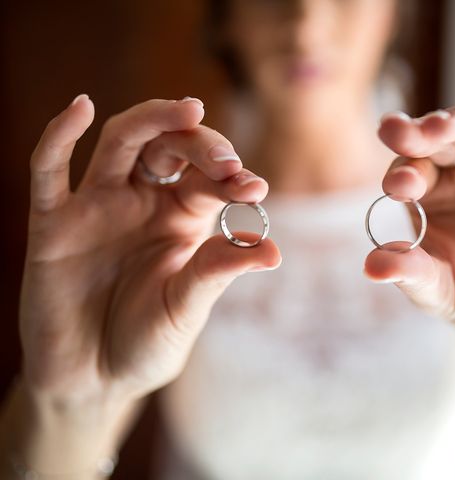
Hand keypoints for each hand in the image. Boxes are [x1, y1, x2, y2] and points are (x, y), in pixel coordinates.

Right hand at [20, 95, 280, 405]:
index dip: (232, 178)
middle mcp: (143, 202)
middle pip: (169, 146)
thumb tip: (272, 252)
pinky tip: (80, 107)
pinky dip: (59, 136)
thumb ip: (217, 273)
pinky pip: (49, 170)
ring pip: (121, 142)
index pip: (209, 180)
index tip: (255, 188)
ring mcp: (98, 207)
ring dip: (152, 120)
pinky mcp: (53, 223)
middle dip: (201, 144)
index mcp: (182, 219)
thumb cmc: (146, 342)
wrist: (93, 380)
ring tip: (188, 109)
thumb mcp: (186, 309)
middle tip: (228, 162)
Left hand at [365, 84, 454, 346]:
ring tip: (436, 125)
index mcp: (429, 201)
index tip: (397, 187)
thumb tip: (371, 267)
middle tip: (396, 132)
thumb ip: (411, 275)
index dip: (401, 174)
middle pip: (435, 144)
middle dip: (417, 135)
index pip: (408, 172)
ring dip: (453, 123)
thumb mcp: (440, 293)